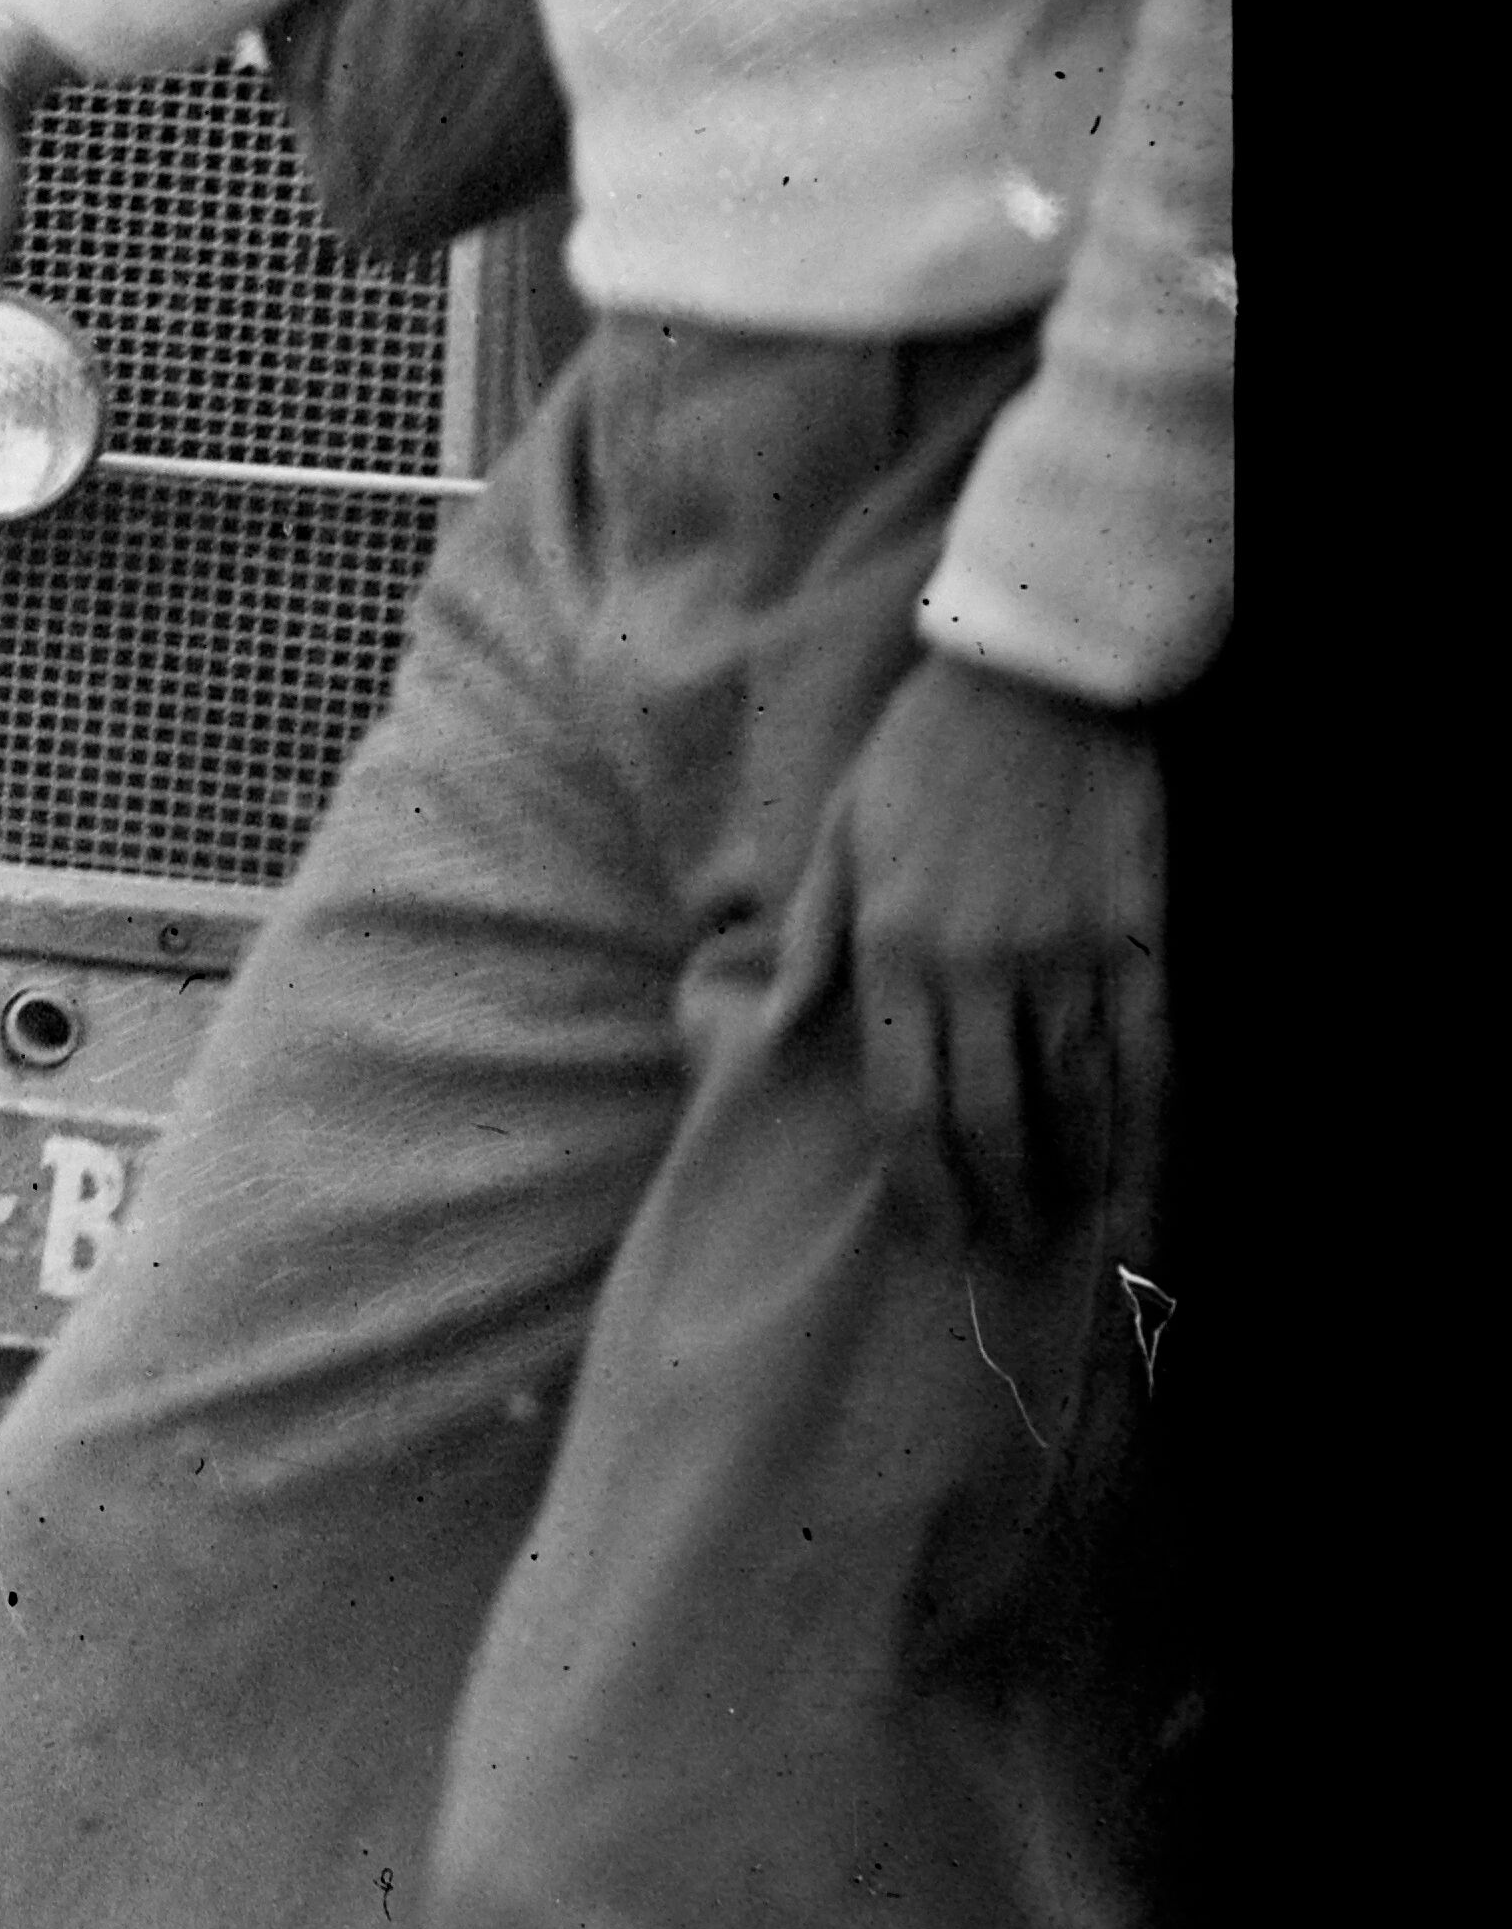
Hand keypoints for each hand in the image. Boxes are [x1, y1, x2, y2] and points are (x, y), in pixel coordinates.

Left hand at [803, 653, 1170, 1248]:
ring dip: (1076, 1179)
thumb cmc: (922, 752)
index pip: (901, 1100)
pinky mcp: (1135, 934)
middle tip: (1008, 1252)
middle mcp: (972, 965)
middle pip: (986, 1119)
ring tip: (1079, 1236)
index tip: (938, 1235)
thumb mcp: (838, 835)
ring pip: (1072, 1099)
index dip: (923, 1182)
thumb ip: (814, 938)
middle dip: (997, 1198)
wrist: (1035, 676)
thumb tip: (779, 1028)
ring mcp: (1059, 953)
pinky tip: (1148, 1175)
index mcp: (890, 947)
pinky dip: (1149, 1126)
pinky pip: (1147, 1052)